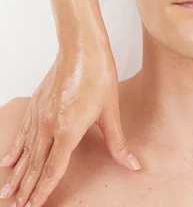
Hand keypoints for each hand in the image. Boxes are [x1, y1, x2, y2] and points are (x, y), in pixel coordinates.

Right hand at [0, 34, 140, 206]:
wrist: (83, 49)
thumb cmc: (99, 76)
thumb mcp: (111, 112)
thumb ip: (117, 143)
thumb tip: (133, 165)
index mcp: (68, 131)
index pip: (53, 170)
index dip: (43, 191)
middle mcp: (49, 126)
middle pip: (35, 164)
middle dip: (26, 188)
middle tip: (15, 206)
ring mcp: (40, 115)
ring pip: (26, 151)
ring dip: (17, 173)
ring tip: (7, 191)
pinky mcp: (37, 103)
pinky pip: (23, 132)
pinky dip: (16, 148)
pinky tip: (8, 159)